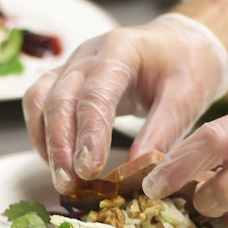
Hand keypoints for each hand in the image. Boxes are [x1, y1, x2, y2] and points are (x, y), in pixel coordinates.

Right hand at [22, 13, 227, 192]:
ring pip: (40, 100)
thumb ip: (164, 132)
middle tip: (69, 184)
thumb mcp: (187, 97)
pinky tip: (58, 163)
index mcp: (121, 50)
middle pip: (59, 98)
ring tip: (62, 179)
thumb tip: (140, 174)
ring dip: (46, 143)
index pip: (95, 94)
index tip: (89, 170)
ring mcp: (73, 64)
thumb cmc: (188, 66)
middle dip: (60, 146)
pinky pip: (40, 104)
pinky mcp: (67, 79)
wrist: (182, 43)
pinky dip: (43, 135)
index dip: (89, 134)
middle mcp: (89, 54)